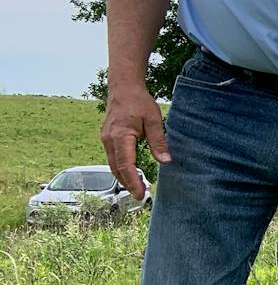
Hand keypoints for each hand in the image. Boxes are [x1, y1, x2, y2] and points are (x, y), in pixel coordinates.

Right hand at [101, 84, 170, 198]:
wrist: (123, 88)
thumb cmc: (139, 102)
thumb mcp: (154, 120)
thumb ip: (158, 141)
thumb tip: (165, 162)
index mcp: (121, 136)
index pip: (126, 165)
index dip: (133, 181)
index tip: (141, 193)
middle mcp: (109, 140)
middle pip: (116, 168)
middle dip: (128, 183)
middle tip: (141, 196)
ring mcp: (106, 139)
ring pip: (113, 164)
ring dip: (124, 177)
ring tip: (138, 187)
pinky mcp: (107, 138)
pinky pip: (113, 157)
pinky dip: (121, 168)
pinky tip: (131, 173)